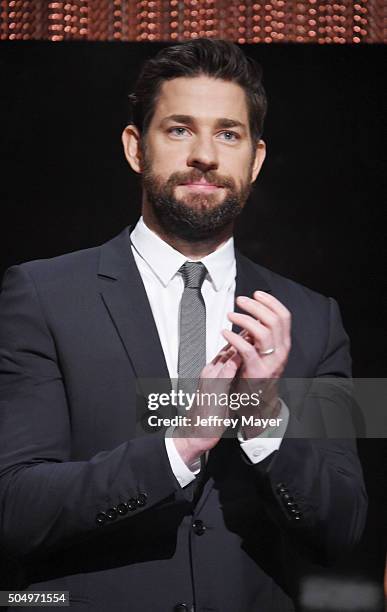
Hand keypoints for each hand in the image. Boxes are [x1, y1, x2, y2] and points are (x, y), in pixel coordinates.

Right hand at [173, 345, 240, 465]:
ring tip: (252, 337)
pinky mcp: (214, 389)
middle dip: (240, 339)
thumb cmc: (207, 416)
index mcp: (210, 372)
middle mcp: (209, 372)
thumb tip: (238, 375)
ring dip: (239, 346)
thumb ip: (226, 380)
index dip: (238, 341)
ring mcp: (211, 379)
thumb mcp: (219, 393)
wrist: (194, 432)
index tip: (250, 333)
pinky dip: (235, 362)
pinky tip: (244, 357)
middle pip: (226, 349)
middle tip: (254, 329)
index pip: (226, 351)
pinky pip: (226, 372)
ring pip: (226, 357)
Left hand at [222, 291, 290, 437]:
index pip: (284, 316)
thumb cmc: (256, 375)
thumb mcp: (264, 352)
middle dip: (256, 306)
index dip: (271, 302)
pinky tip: (225, 332)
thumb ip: (261, 335)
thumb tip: (254, 315)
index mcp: (283, 344)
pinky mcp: (257, 372)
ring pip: (263, 332)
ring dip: (245, 319)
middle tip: (241, 300)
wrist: (256, 403)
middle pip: (274, 320)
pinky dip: (234, 338)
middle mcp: (281, 351)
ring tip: (231, 315)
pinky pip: (247, 350)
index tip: (257, 293)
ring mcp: (271, 362)